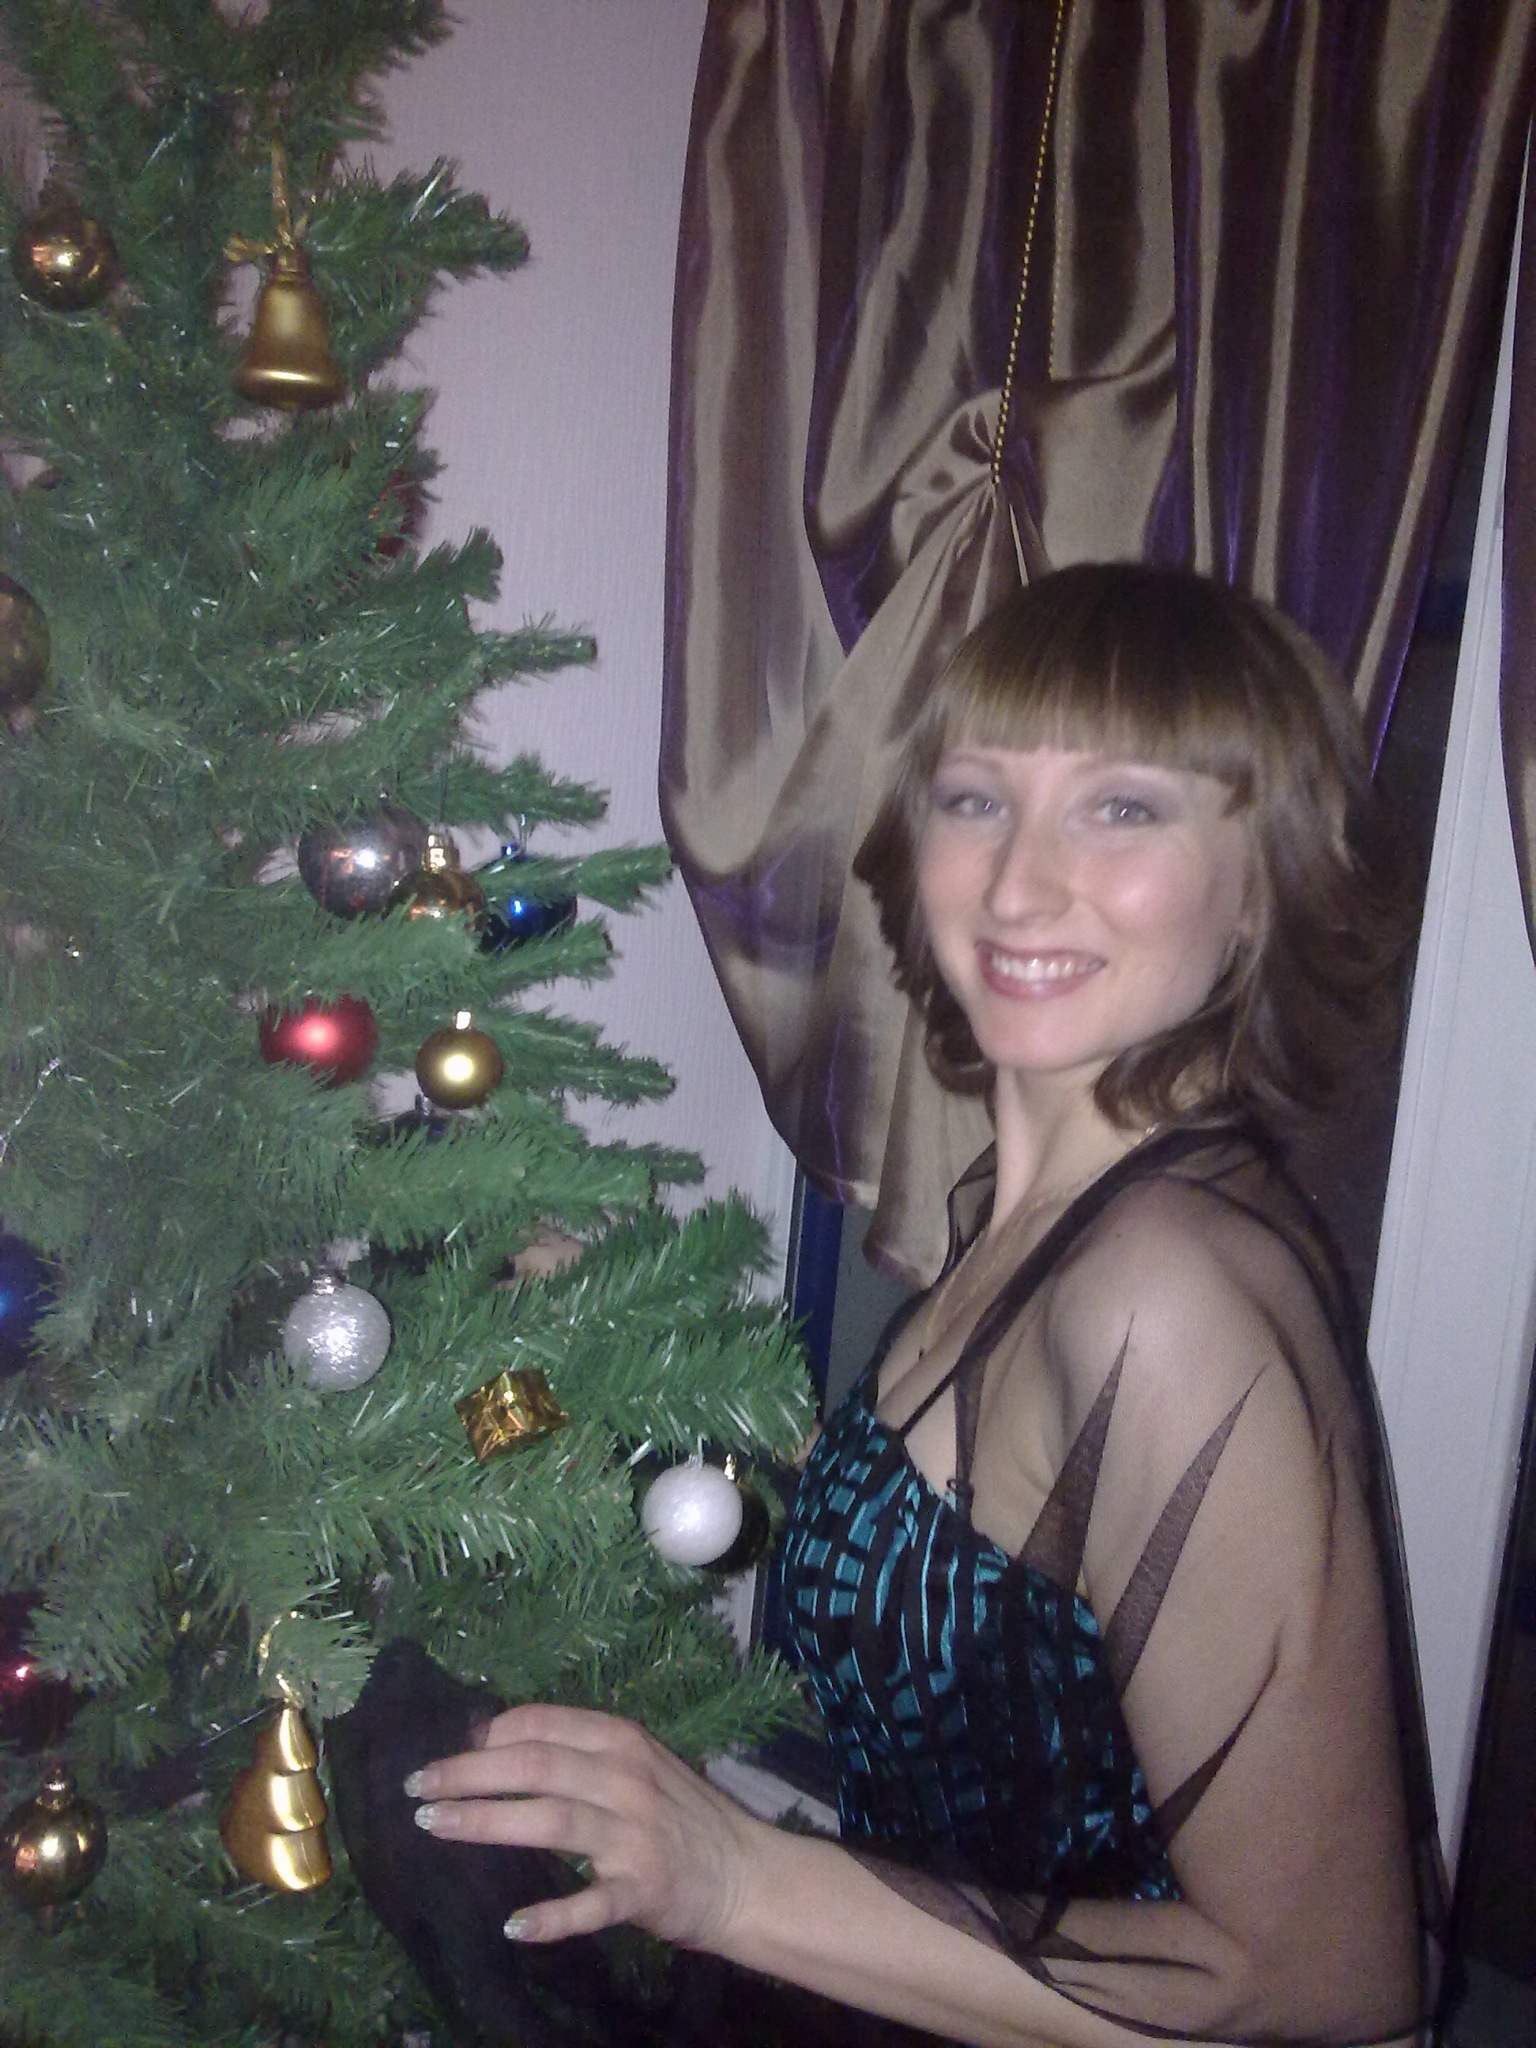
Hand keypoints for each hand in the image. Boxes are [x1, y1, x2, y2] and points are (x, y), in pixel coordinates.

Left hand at [404, 1703, 762, 1947]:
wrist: (745, 1873)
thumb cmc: (679, 1814)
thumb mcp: (635, 1764)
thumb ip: (578, 1753)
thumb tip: (494, 1742)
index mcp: (621, 1740)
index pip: (541, 1724)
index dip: (485, 1736)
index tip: (443, 1754)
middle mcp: (625, 1779)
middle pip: (533, 1767)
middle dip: (468, 1774)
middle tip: (416, 1788)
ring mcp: (634, 1835)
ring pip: (549, 1821)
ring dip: (485, 1824)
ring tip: (434, 1827)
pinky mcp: (642, 1890)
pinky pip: (589, 1904)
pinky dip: (551, 1915)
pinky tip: (514, 1925)